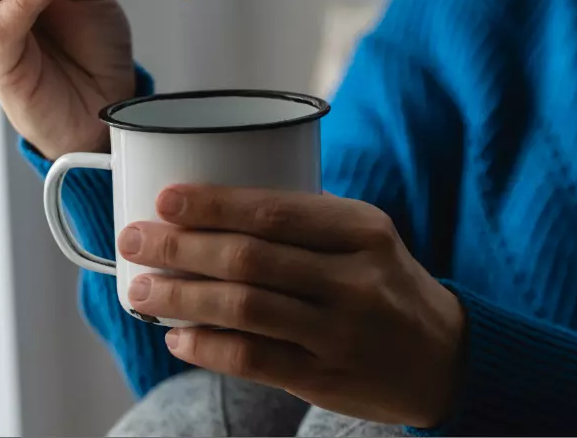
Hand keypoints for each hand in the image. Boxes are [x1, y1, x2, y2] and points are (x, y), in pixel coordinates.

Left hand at [118, 186, 465, 427]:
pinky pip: (254, 360)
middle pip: (251, 259)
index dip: (214, 205)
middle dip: (182, 248)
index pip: (276, 212)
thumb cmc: (389, 282)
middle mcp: (354, 279)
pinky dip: (208, 348)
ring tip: (140, 290)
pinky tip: (177, 336)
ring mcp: (340, 333)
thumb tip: (219, 210)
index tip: (166, 199)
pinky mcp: (325, 378)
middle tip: (135, 240)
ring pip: (245, 310)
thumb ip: (308, 222)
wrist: (441, 355)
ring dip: (182, 298)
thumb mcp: (368, 236)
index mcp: (363, 230)